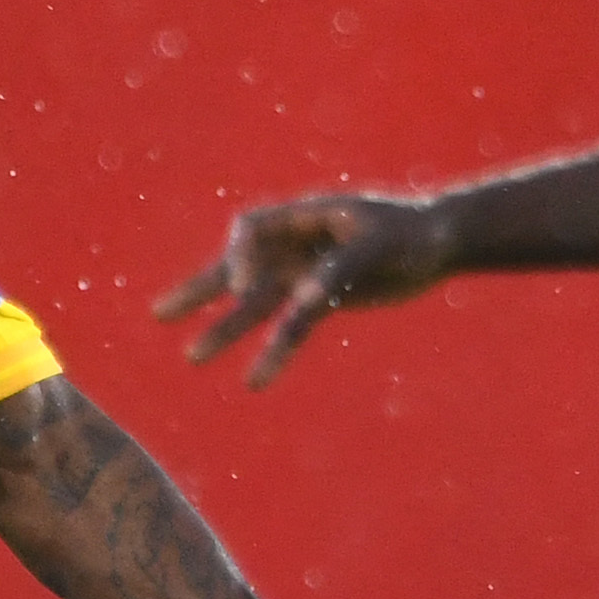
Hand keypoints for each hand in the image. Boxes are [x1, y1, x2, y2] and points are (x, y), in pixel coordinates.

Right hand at [157, 191, 455, 386]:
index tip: (244, 288)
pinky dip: (273, 354)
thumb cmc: (409, 231)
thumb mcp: (378, 244)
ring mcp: (304, 274)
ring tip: (192, 357)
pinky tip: (254, 380)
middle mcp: (294, 245)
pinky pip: (289, 330)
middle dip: (199, 291)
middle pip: (236, 267)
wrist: (438, 242)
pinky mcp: (320, 302)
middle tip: (160, 315)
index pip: (249, 230)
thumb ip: (339, 269)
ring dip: (225, 329)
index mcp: (302, 217)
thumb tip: (303, 300)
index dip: (238, 257)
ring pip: (254, 305)